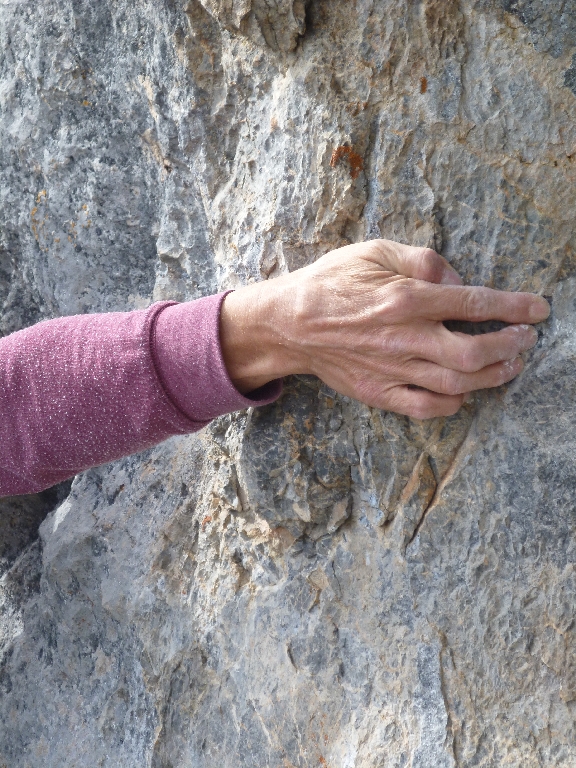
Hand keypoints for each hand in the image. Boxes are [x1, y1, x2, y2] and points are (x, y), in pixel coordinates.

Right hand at [219, 239, 549, 418]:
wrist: (289, 324)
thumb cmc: (330, 283)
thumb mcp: (373, 251)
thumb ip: (422, 260)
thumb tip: (458, 279)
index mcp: (405, 299)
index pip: (473, 302)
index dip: (513, 307)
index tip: (538, 309)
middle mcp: (405, 338)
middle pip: (475, 352)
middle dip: (511, 346)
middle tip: (526, 340)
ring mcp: (393, 370)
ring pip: (458, 383)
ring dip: (493, 376)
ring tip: (510, 364)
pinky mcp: (380, 392)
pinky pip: (426, 407)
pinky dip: (454, 404)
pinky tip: (466, 393)